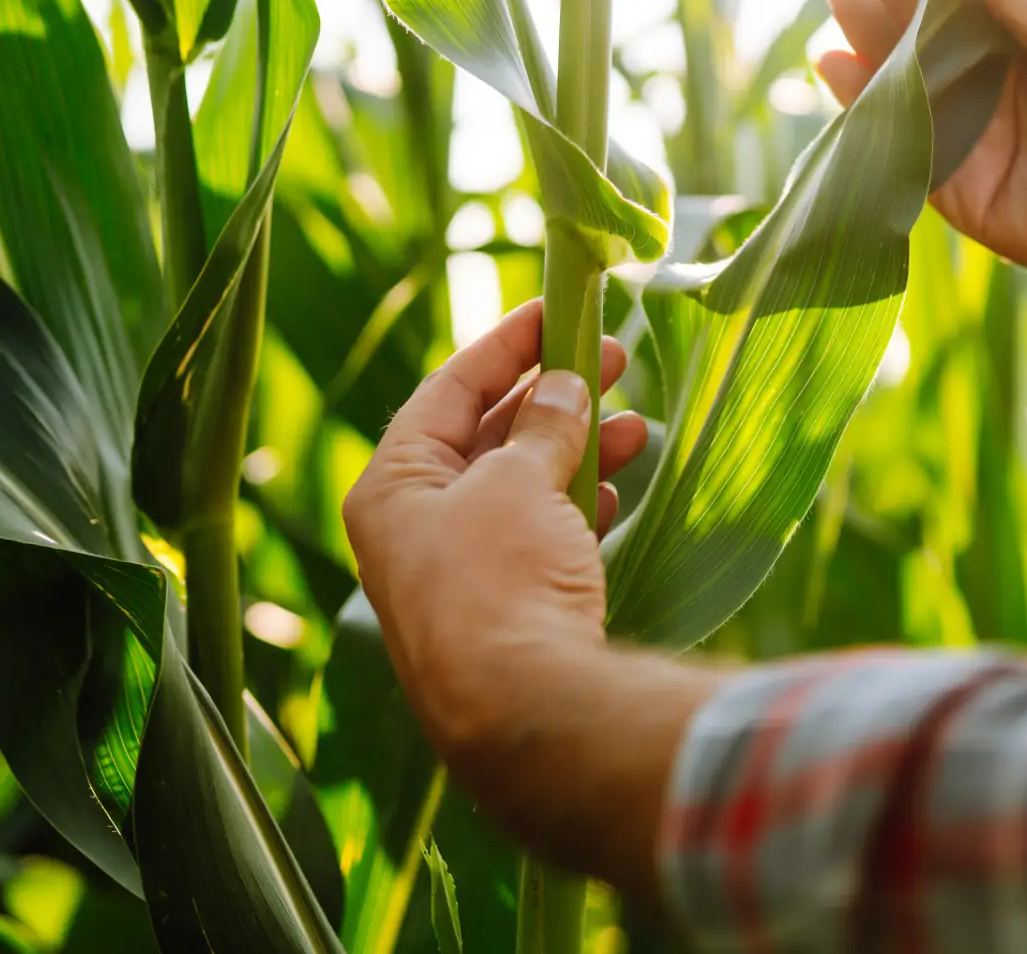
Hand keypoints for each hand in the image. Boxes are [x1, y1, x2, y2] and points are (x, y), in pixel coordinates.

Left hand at [342, 299, 646, 764]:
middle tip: (612, 359)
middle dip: (553, 399)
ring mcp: (459, 577)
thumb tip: (560, 386)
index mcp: (391, 487)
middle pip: (487, 439)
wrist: (524, 715)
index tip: (557, 310)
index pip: (448, 390)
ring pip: (522, 491)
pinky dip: (577, 511)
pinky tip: (618, 496)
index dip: (506, 345)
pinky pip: (540, 541)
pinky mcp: (504, 615)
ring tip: (635, 429)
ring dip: (578, 454)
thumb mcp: (519, 481)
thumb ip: (543, 425)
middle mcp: (414, 530)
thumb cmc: (501, 581)